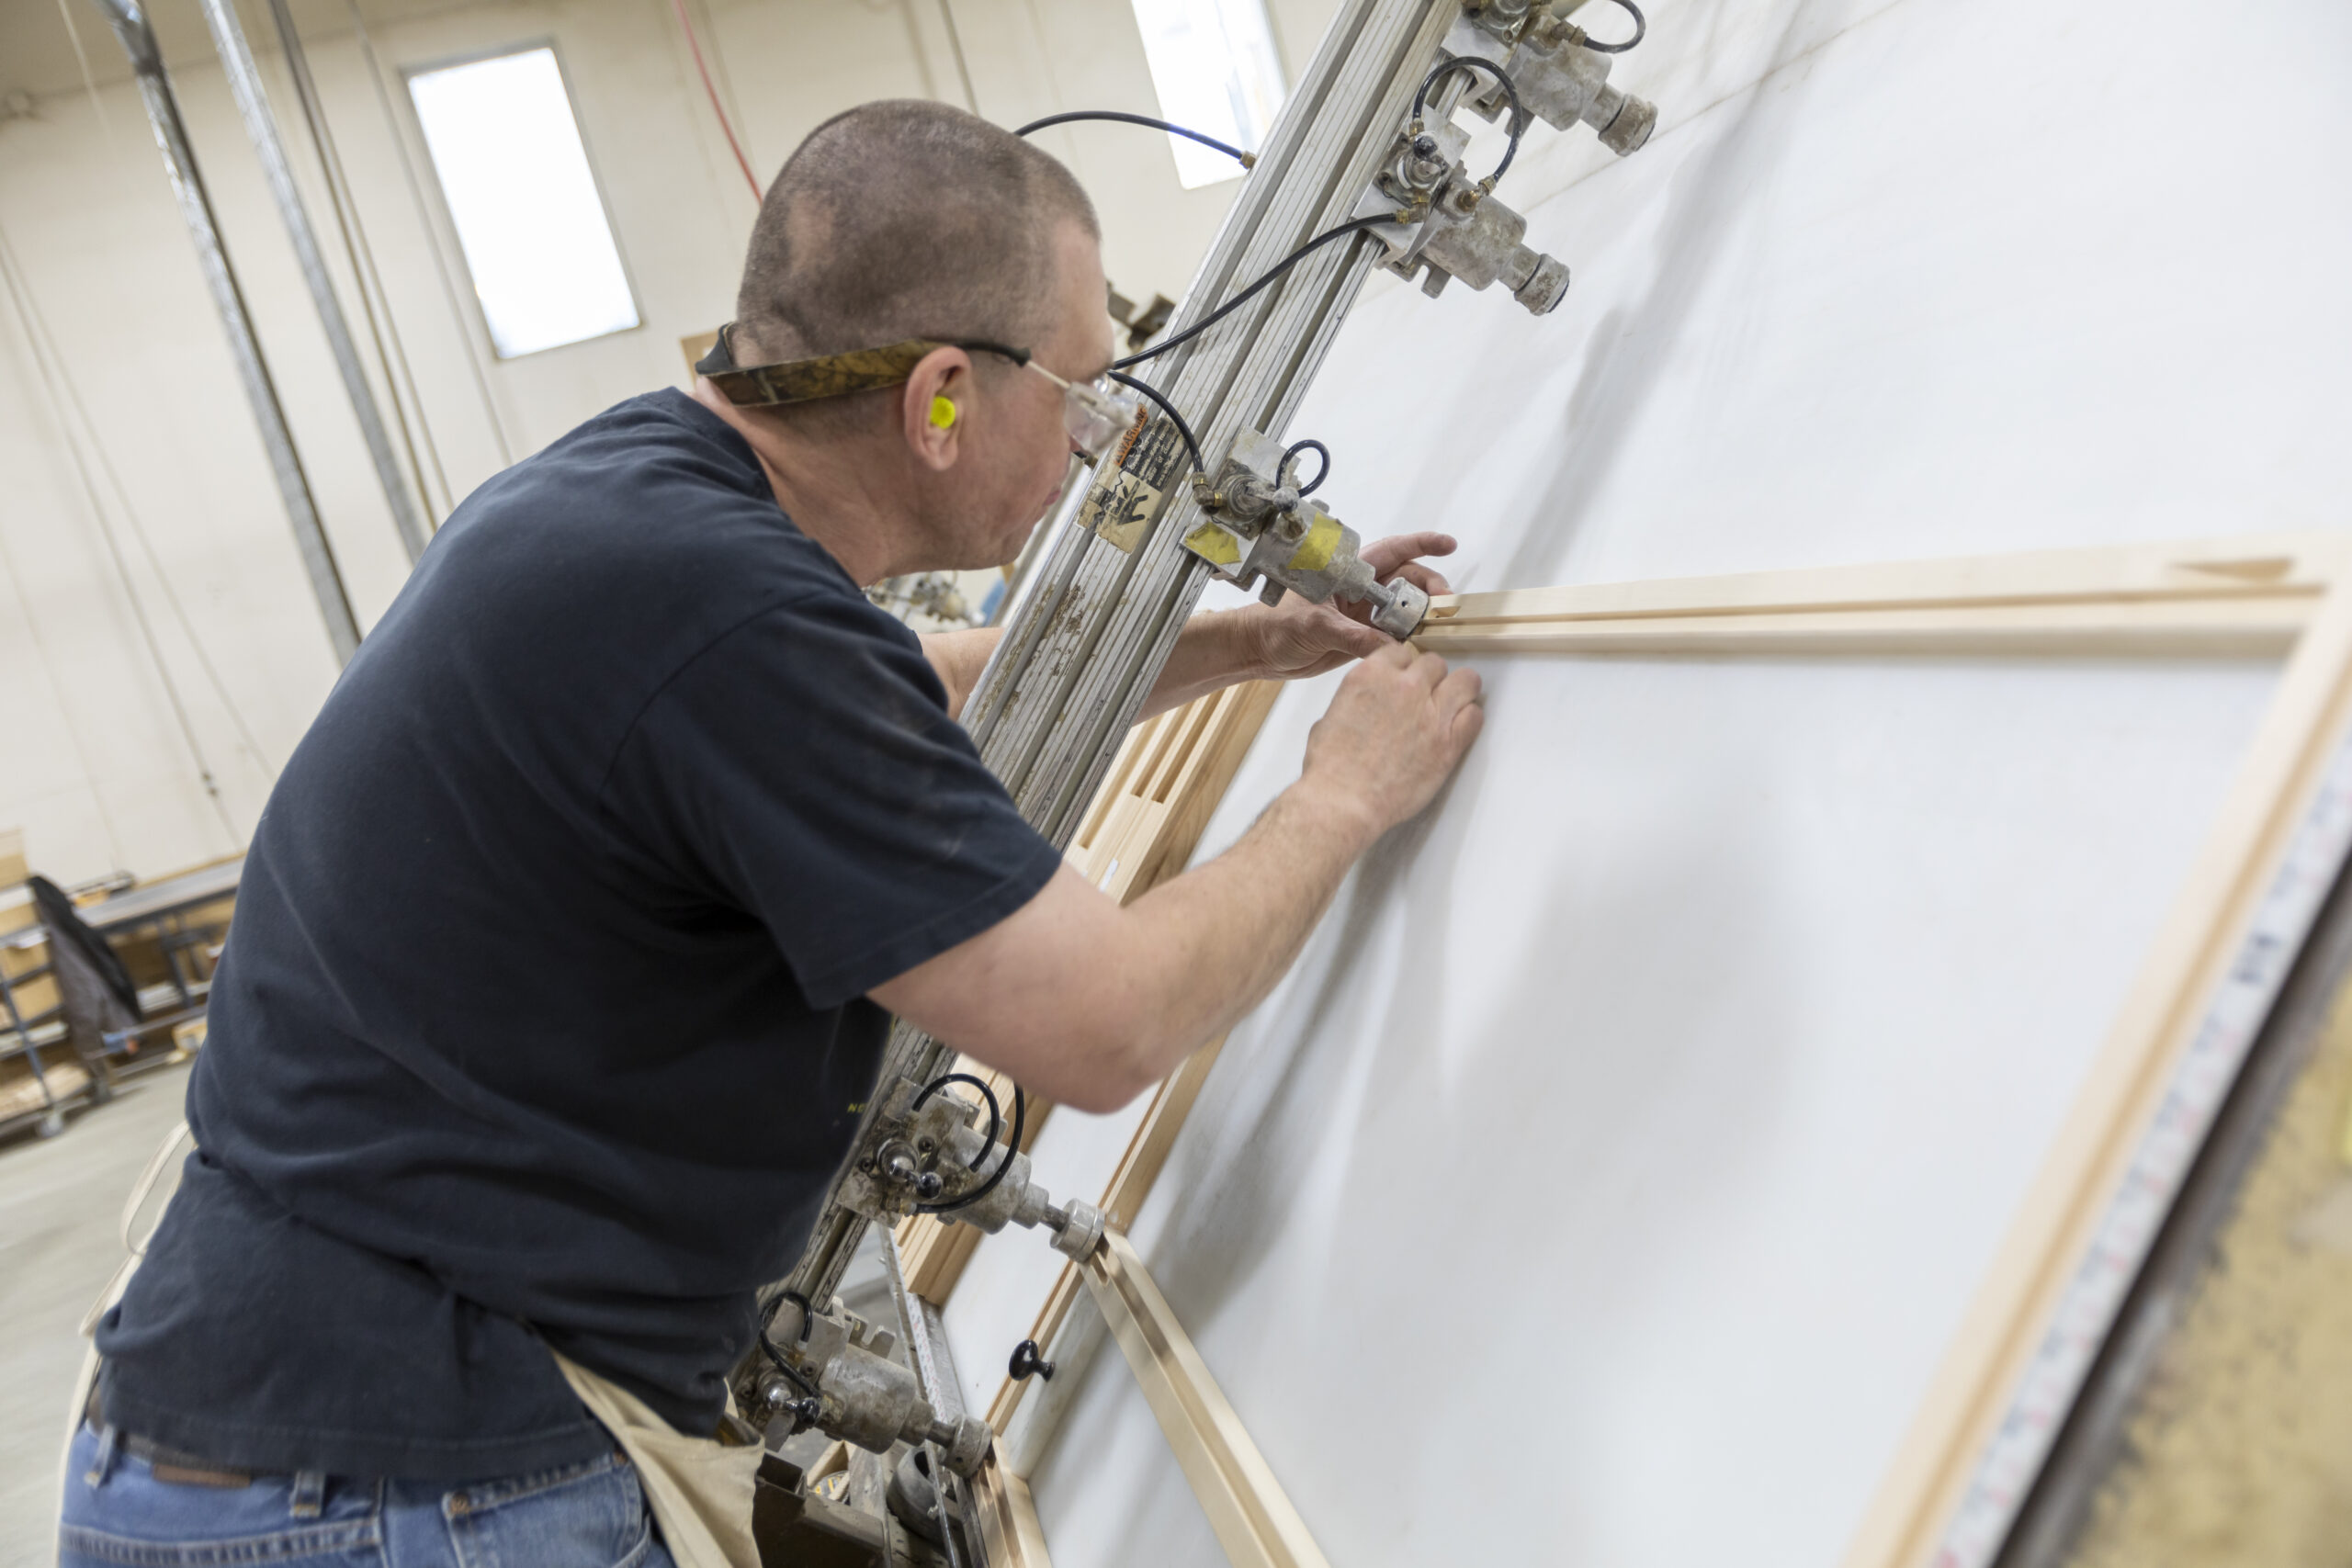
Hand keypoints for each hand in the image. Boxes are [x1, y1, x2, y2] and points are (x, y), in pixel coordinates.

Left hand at [1241, 532, 1458, 679]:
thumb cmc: (1274, 626)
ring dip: (1421, 616)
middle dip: (1429, 588)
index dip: (1422, 545)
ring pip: (1403, 608)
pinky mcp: (1362, 636)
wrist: (1258, 651)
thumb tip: (1387, 646)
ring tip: (1435, 627)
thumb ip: (1352, 636)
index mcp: (1347, 573)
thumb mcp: (1315, 627)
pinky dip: (1409, 640)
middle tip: (1443, 605)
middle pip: (1407, 580)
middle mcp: (1359, 590)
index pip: (1392, 551)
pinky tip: (1419, 645)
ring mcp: (1362, 613)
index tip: (1448, 545)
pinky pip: (1393, 635)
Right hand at [1299, 641, 1483, 836]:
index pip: (1401, 652)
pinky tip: (1458, 729)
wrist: (1344, 801)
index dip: (1404, 668)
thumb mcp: (1330, 718)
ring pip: (1466, 681)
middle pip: (1435, 664)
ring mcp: (1431, 713)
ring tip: (1452, 706)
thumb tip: (1364, 707)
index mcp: (1371, 676)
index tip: (1404, 680)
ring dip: (1459, 691)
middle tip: (1426, 698)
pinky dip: (1469, 720)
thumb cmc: (1331, 768)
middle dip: (1431, 679)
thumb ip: (1355, 702)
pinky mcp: (1449, 742)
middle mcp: (1405, 687)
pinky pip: (1475, 716)